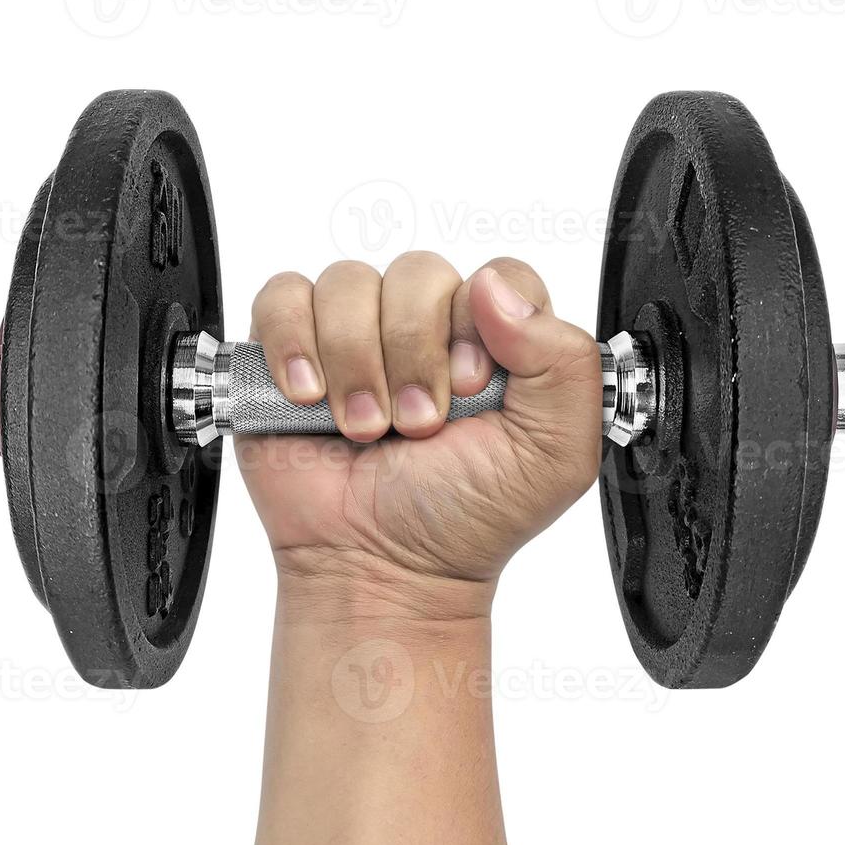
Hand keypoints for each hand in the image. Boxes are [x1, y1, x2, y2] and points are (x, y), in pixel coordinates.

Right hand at [237, 254, 602, 599]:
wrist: (382, 571)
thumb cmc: (465, 519)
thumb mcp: (556, 455)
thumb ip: (563, 362)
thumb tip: (496, 288)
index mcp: (497, 343)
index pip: (498, 275)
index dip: (478, 324)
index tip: (470, 388)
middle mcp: (427, 330)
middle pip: (418, 273)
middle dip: (414, 355)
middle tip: (417, 425)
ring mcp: (357, 336)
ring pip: (349, 284)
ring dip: (357, 362)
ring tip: (366, 429)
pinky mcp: (290, 352)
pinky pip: (281, 298)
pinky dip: (292, 344)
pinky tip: (310, 398)